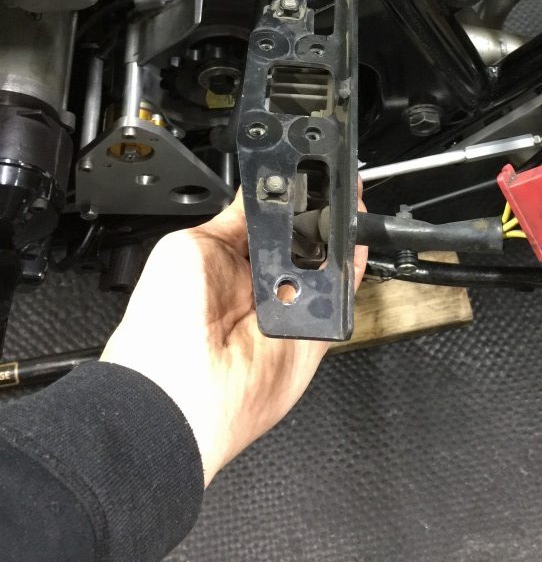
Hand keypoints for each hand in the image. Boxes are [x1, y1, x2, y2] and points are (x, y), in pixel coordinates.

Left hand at [102, 183, 367, 484]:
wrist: (178, 387)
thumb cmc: (166, 324)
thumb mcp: (189, 246)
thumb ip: (232, 217)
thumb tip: (259, 191)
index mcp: (226, 261)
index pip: (269, 221)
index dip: (287, 199)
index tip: (304, 176)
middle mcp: (258, 285)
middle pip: (302, 239)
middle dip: (316, 213)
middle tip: (329, 188)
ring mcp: (288, 310)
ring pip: (327, 264)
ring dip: (338, 234)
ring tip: (344, 205)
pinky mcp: (314, 335)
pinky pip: (341, 296)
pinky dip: (352, 267)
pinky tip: (352, 239)